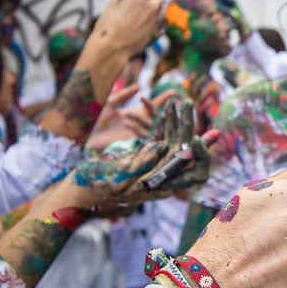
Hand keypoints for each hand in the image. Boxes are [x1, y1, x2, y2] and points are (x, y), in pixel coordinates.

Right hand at [67, 93, 210, 215]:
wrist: (84, 186)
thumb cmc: (100, 186)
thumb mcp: (120, 177)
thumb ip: (141, 164)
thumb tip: (162, 146)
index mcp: (164, 185)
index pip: (196, 174)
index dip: (202, 156)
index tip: (196, 138)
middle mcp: (165, 174)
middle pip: (189, 152)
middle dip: (190, 128)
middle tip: (189, 104)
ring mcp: (156, 163)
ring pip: (175, 141)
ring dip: (179, 121)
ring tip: (182, 100)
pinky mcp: (146, 154)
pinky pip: (159, 136)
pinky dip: (164, 122)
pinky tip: (168, 106)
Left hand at [85, 87, 169, 148]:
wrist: (86, 135)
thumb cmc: (96, 118)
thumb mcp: (110, 102)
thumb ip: (124, 94)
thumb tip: (139, 87)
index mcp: (134, 113)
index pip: (153, 106)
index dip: (163, 99)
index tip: (173, 91)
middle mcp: (138, 124)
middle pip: (155, 115)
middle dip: (153, 106)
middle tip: (144, 99)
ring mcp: (136, 134)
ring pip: (150, 125)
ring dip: (139, 118)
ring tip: (124, 114)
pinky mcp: (133, 143)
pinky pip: (142, 135)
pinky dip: (135, 127)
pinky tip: (124, 122)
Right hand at [86, 0, 164, 59]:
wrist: (112, 47)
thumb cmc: (109, 24)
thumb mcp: (113, 3)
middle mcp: (153, 4)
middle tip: (143, 4)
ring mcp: (157, 19)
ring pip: (161, 11)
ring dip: (155, 12)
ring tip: (141, 17)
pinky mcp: (157, 32)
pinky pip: (160, 24)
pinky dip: (155, 24)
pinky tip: (144, 27)